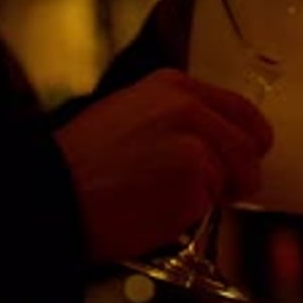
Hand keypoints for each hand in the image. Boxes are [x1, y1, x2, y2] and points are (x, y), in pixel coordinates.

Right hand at [55, 68, 272, 262]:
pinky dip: (192, 216)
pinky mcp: (194, 179)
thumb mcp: (130, 114)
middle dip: (243, 173)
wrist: (52, 194)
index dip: (248, 138)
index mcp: (173, 86)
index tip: (250, 155)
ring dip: (212, 196)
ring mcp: (195, 142)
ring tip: (168, 199)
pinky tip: (158, 211)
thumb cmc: (83, 164)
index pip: (241, 109)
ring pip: (233, 177)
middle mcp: (189, 107)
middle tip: (227, 192)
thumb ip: (177, 120)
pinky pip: (211, 204)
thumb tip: (216, 142)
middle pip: (249, 144)